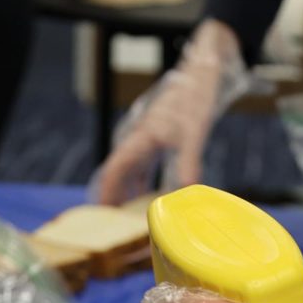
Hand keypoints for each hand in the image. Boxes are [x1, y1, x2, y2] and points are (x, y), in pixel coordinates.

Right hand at [94, 21, 247, 204]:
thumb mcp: (194, 131)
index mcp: (140, 137)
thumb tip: (188, 189)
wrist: (201, 74)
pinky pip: (142, 167)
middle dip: (115, 199)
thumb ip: (189, 161)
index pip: (115, 170)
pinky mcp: (156, 140)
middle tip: (115, 227)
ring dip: (129, 193)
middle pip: (118, 174)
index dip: (107, 192)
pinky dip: (142, 184)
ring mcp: (146, 140)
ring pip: (130, 172)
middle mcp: (137, 139)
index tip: (102, 214)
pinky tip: (149, 198)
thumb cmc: (194, 98)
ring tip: (129, 219)